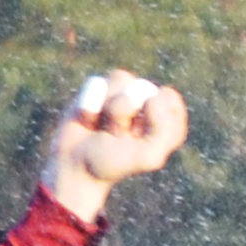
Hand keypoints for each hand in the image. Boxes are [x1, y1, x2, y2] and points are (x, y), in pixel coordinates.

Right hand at [41, 71, 187, 217]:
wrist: (77, 166)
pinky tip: (89, 120)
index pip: (169, 98)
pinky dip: (90, 105)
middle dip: (125, 112)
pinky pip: (96, 84)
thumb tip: (152, 96)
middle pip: (143, 87)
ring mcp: (124, 94)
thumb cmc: (115, 163)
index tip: (139, 135)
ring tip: (105, 127)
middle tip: (118, 134)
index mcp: (168, 121)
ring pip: (120, 79)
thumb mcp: (148, 156)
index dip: (150, 114)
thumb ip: (164, 129)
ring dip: (108, 108)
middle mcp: (149, 104)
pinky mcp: (100, 89)